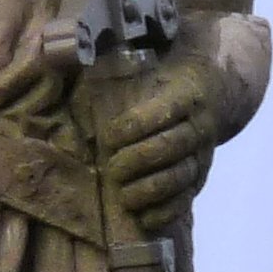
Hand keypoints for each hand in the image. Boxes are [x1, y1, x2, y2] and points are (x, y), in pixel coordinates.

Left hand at [89, 50, 231, 231]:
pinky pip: (187, 198)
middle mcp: (200, 125)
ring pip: (180, 176)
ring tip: (122, 196)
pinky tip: (144, 218)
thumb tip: (59, 52)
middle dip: (136, 161)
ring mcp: (203, 153)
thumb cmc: (163, 77)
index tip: (107, 136)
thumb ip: (113, 60)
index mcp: (187, 94)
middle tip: (111, 169)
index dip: (133, 127)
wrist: (214, 90)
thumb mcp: (148, 63)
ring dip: (149, 190)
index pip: (164, 111)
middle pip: (170, 147)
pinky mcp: (200, 177)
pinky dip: (166, 211)